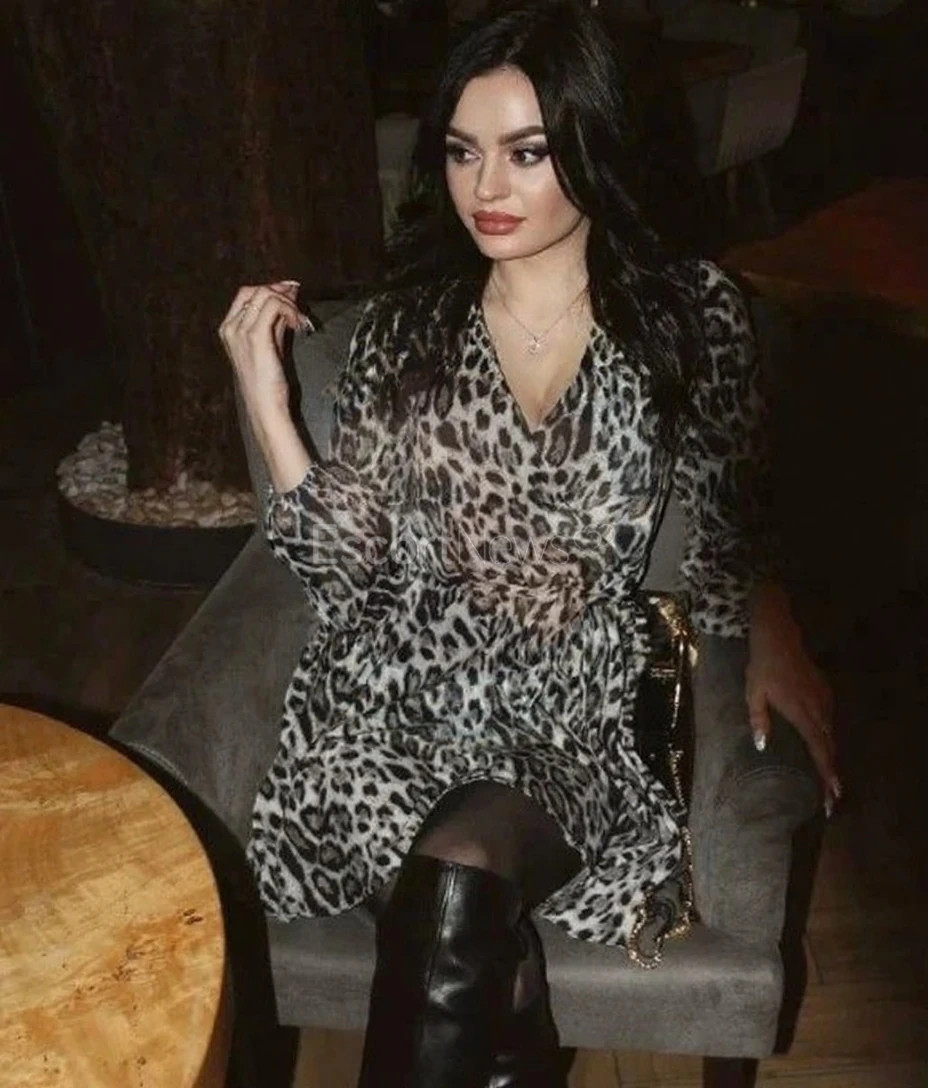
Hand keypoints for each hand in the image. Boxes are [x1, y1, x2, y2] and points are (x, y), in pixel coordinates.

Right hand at [217, 280, 309, 418]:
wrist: (265, 406)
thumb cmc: (268, 381)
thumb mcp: (271, 343)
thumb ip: (277, 319)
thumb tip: (290, 294)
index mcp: (229, 328)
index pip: (247, 294)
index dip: (270, 289)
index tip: (291, 293)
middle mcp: (230, 327)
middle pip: (255, 290)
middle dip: (280, 293)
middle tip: (298, 305)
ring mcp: (240, 331)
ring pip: (266, 295)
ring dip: (288, 303)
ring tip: (299, 320)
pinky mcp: (256, 336)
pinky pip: (274, 306)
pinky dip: (290, 310)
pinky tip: (298, 324)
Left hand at [746, 582, 841, 816]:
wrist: (779, 638)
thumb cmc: (762, 667)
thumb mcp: (753, 693)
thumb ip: (758, 720)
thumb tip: (761, 746)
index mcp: (801, 713)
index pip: (818, 749)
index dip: (826, 773)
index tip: (834, 794)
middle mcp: (818, 709)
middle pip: (829, 748)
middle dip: (831, 775)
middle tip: (831, 801)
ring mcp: (824, 700)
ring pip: (830, 735)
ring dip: (829, 757)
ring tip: (826, 781)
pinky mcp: (825, 692)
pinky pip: (828, 721)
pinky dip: (826, 737)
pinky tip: (821, 747)